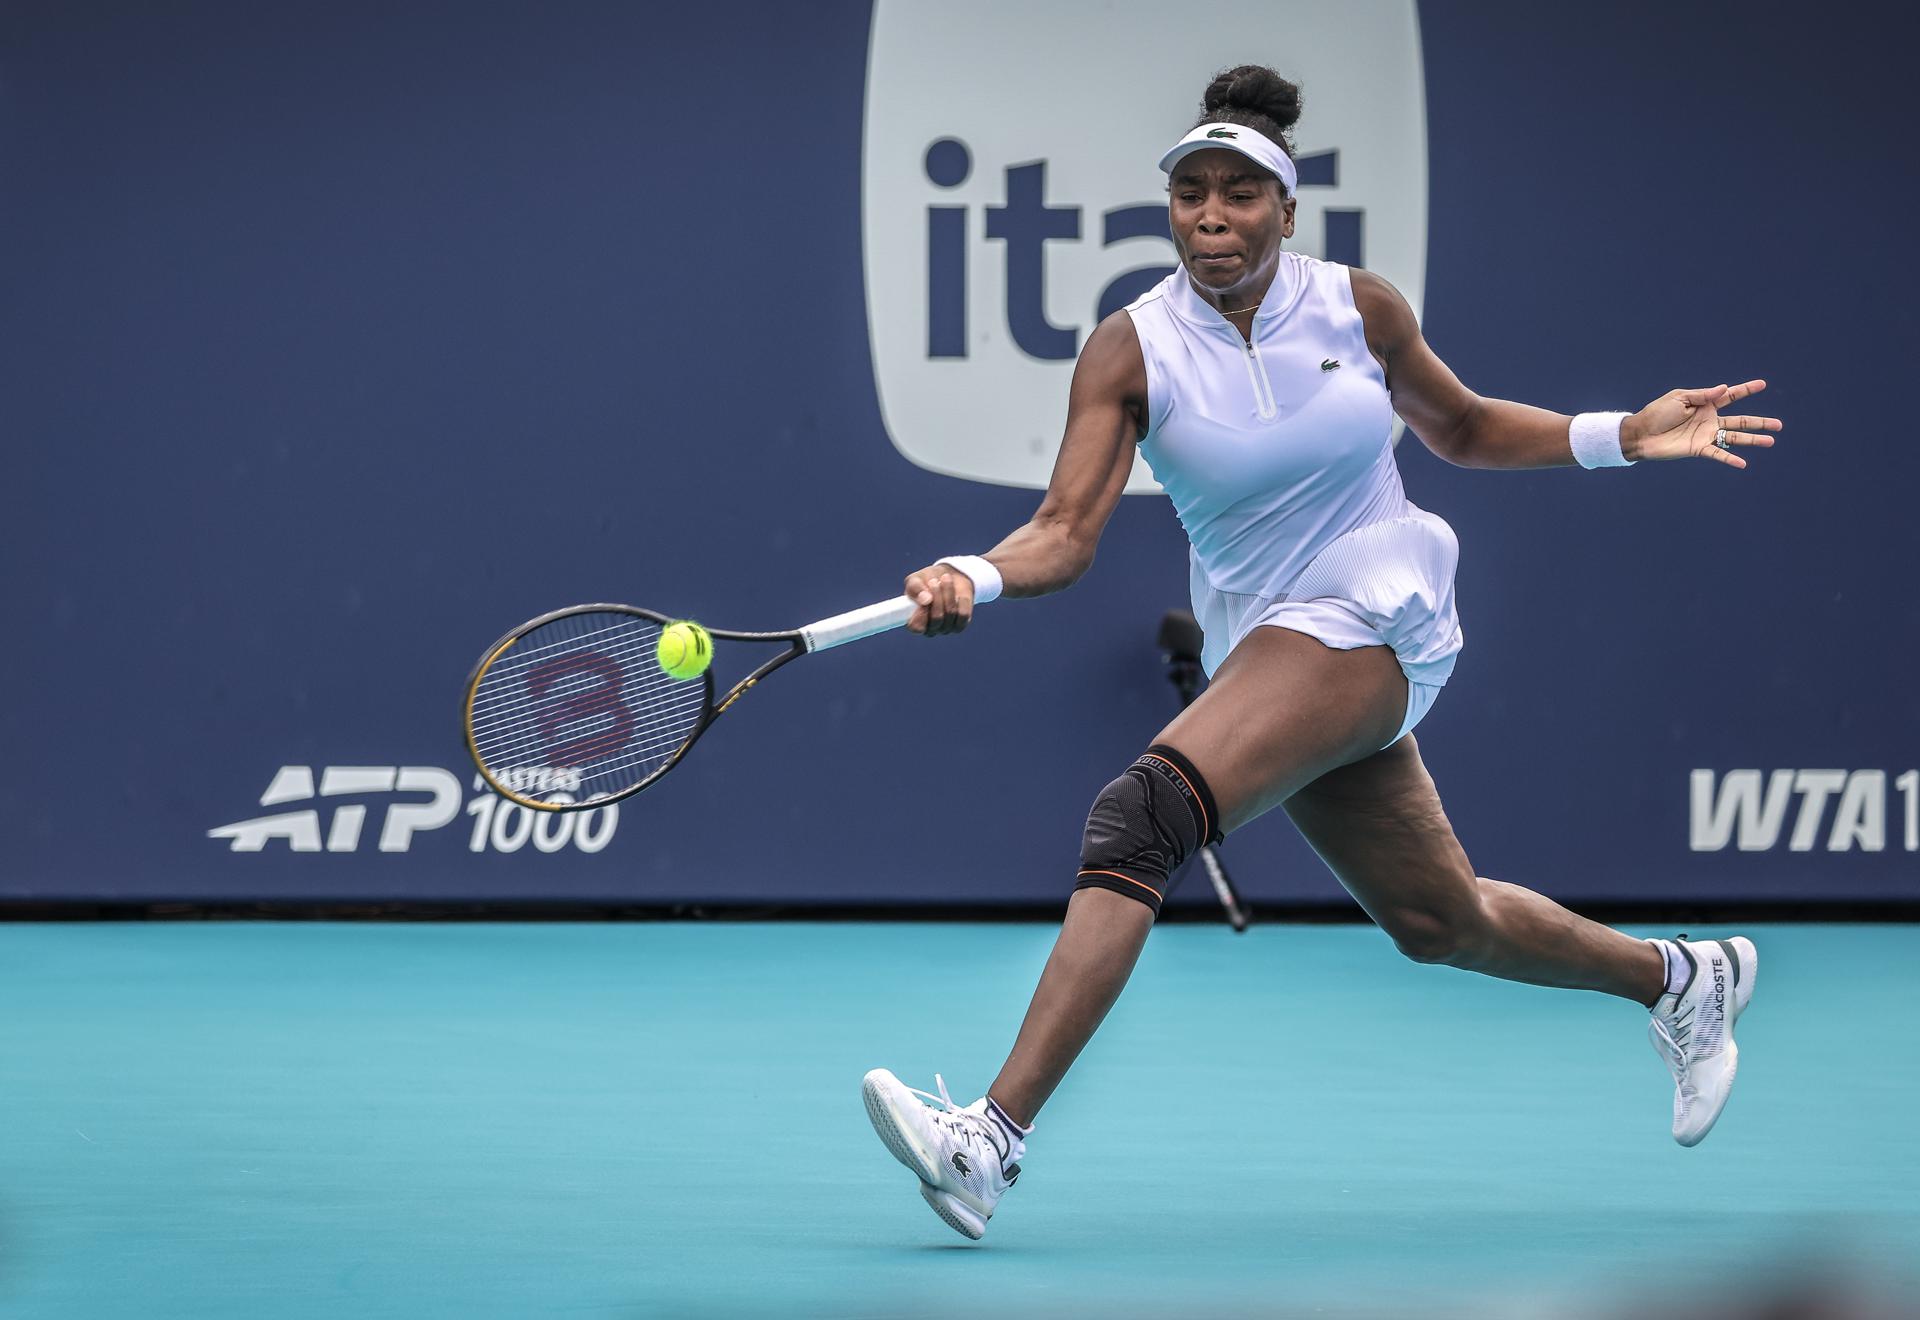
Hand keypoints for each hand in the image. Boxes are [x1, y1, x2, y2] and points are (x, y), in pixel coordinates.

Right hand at [904, 563, 973, 636]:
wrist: (947, 576)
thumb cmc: (926, 580)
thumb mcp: (915, 580)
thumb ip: (915, 589)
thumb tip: (926, 599)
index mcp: (915, 622)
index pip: (916, 627)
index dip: (921, 614)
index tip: (925, 596)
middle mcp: (930, 629)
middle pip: (936, 619)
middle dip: (937, 596)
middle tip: (934, 581)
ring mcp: (946, 628)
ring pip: (950, 614)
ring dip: (948, 593)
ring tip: (945, 578)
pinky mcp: (961, 624)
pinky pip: (963, 614)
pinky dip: (961, 601)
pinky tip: (958, 593)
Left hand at [1623, 379, 1782, 469]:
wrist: (1640, 433)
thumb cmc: (1657, 413)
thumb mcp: (1679, 398)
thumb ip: (1702, 394)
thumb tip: (1724, 388)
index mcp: (1705, 404)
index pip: (1730, 396)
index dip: (1746, 390)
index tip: (1763, 384)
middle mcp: (1709, 420)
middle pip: (1740, 421)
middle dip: (1760, 422)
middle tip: (1779, 425)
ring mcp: (1706, 435)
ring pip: (1734, 437)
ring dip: (1752, 440)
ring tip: (1771, 441)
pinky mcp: (1698, 449)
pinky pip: (1717, 454)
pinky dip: (1730, 458)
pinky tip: (1743, 463)